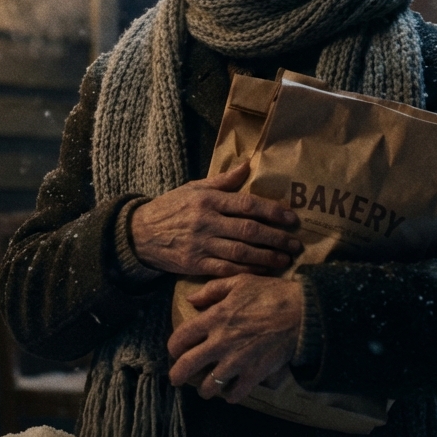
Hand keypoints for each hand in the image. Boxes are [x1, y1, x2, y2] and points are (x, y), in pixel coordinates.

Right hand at [130, 164, 300, 275]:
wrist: (140, 234)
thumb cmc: (171, 208)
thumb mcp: (193, 188)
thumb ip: (223, 181)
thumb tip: (248, 164)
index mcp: (208, 200)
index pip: (246, 204)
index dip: (272, 211)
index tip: (292, 218)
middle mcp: (206, 221)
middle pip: (249, 230)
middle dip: (276, 237)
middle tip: (296, 243)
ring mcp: (201, 245)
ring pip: (241, 253)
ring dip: (267, 257)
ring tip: (285, 259)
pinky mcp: (195, 265)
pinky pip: (226, 270)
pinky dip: (247, 272)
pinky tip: (262, 272)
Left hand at [167, 274, 303, 402]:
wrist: (303, 312)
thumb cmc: (271, 293)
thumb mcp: (239, 282)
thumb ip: (212, 290)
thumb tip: (191, 299)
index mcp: (214, 318)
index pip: (181, 337)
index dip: (173, 346)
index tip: (174, 350)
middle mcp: (221, 342)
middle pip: (188, 365)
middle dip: (178, 375)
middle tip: (176, 380)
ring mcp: (238, 360)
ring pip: (210, 384)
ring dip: (205, 389)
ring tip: (205, 390)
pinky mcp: (255, 373)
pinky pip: (236, 393)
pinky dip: (230, 396)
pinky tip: (229, 394)